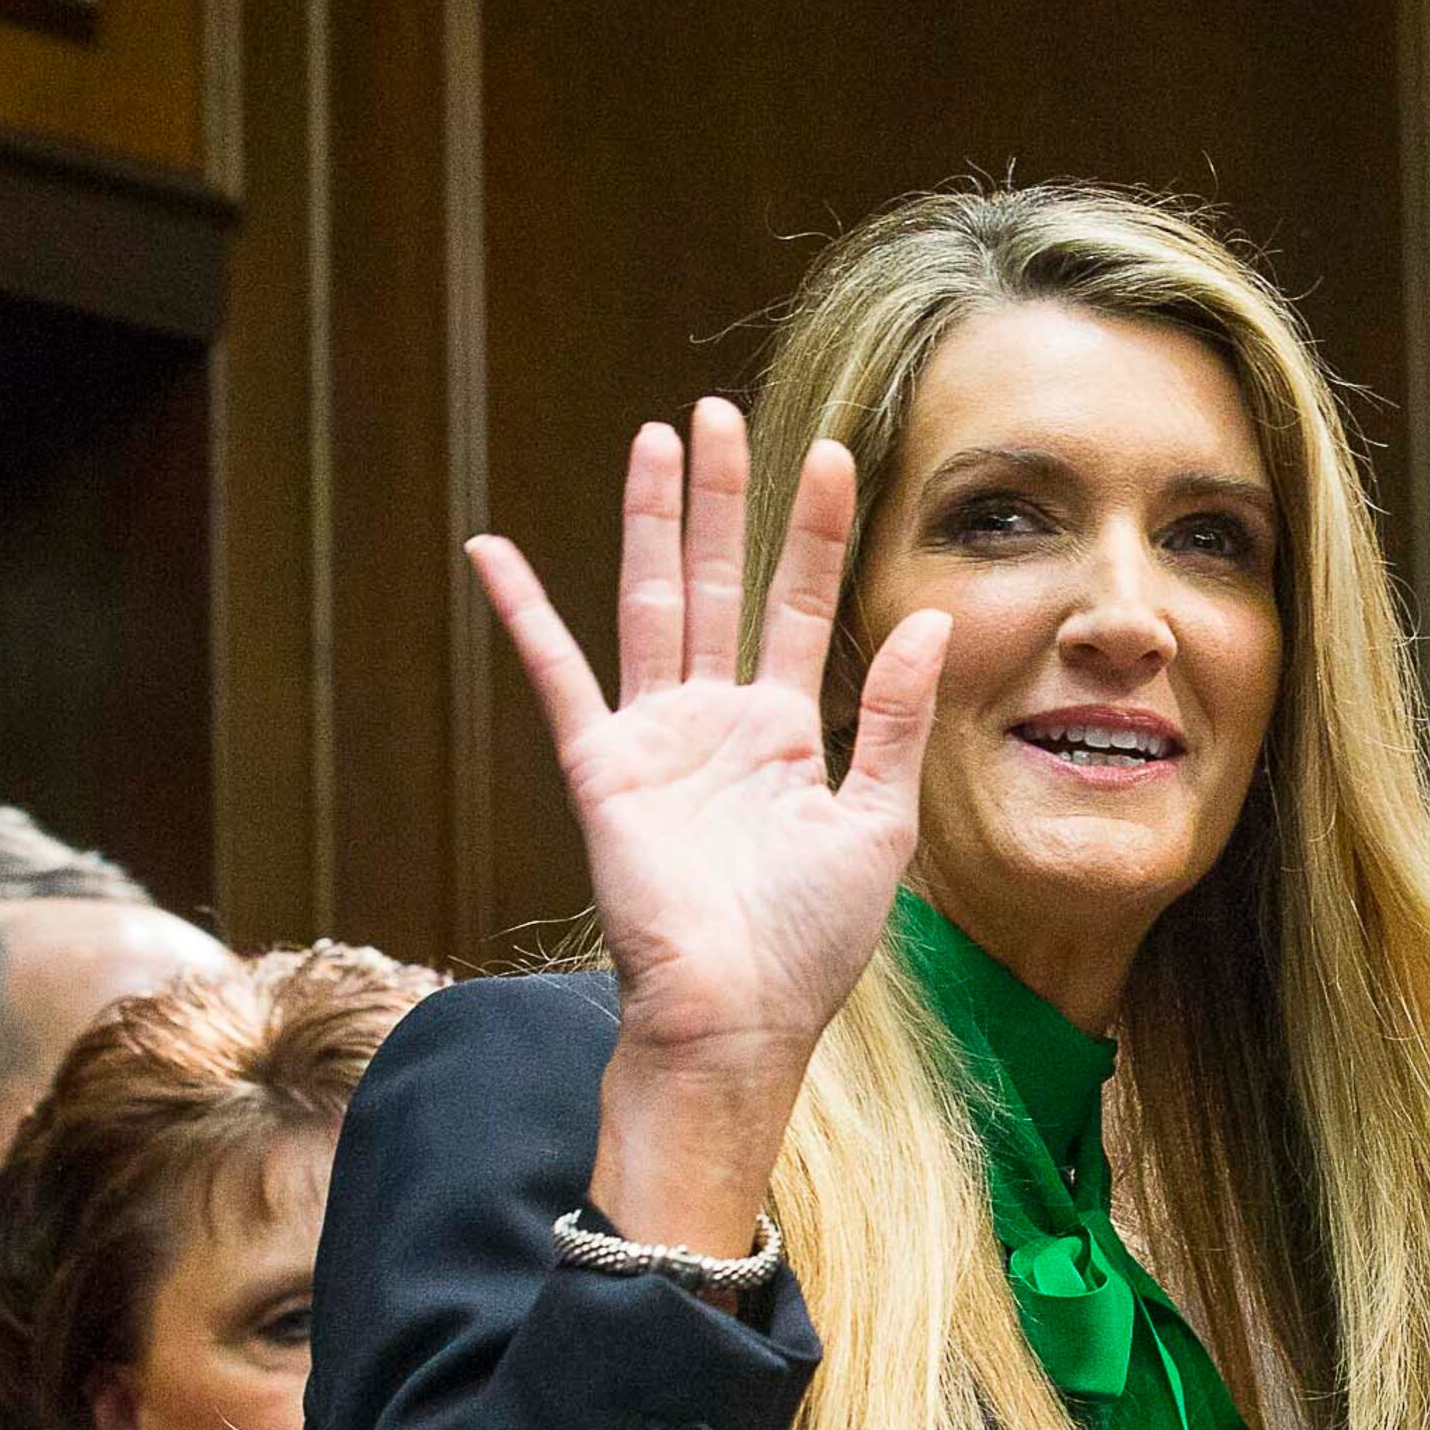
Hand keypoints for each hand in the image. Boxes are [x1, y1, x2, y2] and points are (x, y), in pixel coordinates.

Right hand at [469, 398, 948, 1254]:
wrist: (736, 1018)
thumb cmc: (811, 945)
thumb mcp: (881, 826)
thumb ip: (899, 721)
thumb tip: (936, 621)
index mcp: (788, 736)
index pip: (805, 607)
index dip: (816, 533)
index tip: (834, 455)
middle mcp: (719, 723)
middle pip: (719, 582)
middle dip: (722, 499)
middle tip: (719, 410)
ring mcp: (657, 740)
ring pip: (650, 604)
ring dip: (649, 522)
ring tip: (655, 439)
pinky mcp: (602, 769)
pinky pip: (557, 677)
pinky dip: (525, 614)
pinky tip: (493, 550)